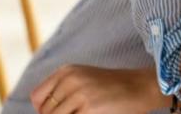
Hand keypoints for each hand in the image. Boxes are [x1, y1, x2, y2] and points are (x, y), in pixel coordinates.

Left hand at [30, 65, 167, 113]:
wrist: (143, 86)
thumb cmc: (115, 88)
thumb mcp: (85, 80)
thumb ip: (63, 91)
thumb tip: (43, 111)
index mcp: (67, 71)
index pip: (37, 97)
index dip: (44, 110)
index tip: (61, 112)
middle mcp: (70, 79)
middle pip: (46, 111)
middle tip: (82, 111)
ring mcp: (79, 94)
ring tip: (89, 111)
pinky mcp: (89, 109)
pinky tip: (95, 113)